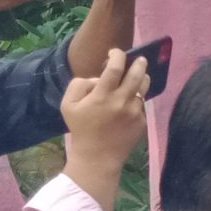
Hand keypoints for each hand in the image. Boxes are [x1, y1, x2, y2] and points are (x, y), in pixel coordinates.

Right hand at [58, 47, 149, 208]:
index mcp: (102, 96)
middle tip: (141, 58)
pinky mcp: (142, 122)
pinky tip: (129, 104)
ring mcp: (134, 112)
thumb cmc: (80, 129)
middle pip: (137, 74)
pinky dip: (136, 100)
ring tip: (139, 76)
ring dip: (141, 79)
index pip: (114, 67)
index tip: (116, 52)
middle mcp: (121, 102)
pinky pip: (141, 105)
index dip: (117, 55)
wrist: (97, 157)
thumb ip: (79, 85)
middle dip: (140, 63)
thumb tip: (97, 78)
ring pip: (143, 89)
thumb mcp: (68, 105)